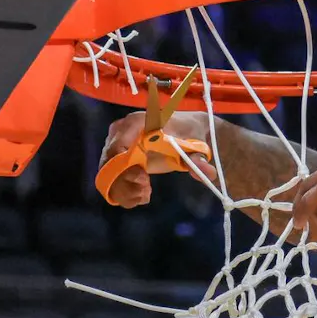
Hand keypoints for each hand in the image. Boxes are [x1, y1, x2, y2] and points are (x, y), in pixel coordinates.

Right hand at [100, 110, 216, 208]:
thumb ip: (198, 160)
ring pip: (107, 172)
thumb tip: (209, 174)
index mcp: (137, 123)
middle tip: (146, 189)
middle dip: (125, 181)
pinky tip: (142, 195)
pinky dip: (124, 191)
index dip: (123, 166)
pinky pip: (111, 177)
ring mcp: (116, 145)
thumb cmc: (189, 134)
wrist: (187, 132)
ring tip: (145, 193)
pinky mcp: (118, 158)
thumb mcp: (196, 146)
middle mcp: (120, 132)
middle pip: (109, 161)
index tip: (143, 178)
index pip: (117, 145)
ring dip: (124, 189)